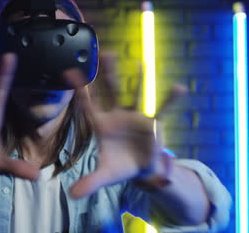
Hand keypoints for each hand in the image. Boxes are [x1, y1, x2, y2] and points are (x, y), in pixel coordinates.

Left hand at [64, 51, 186, 197]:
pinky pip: (163, 110)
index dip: (80, 90)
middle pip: (111, 91)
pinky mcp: (153, 124)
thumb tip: (73, 195)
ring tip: (140, 61)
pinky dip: (170, 100)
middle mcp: (117, 116)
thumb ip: (89, 182)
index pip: (88, 105)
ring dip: (138, 79)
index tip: (70, 72)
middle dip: (108, 73)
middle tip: (104, 52)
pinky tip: (179, 89)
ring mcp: (135, 117)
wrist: (139, 169)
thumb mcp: (104, 175)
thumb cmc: (119, 166)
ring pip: (136, 94)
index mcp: (101, 125)